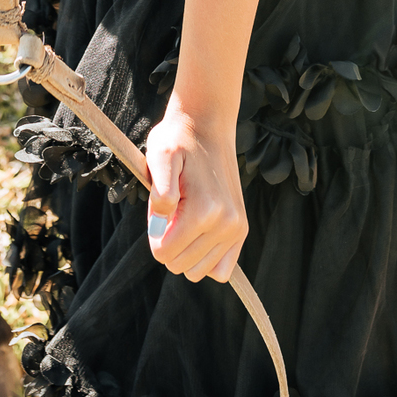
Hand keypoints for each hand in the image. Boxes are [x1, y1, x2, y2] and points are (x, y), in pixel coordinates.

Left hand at [145, 99, 247, 283]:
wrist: (208, 125)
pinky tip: (199, 234)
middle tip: (174, 208)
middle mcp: (226, 224)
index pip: (163, 253)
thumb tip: (161, 229)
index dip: (154, 233)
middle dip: (168, 242)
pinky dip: (206, 258)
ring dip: (186, 250)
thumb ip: (159, 194)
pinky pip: (221, 270)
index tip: (160, 208)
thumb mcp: (159, 156)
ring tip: (187, 215)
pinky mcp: (242, 230)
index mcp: (204, 210)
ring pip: (198, 271)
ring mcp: (237, 228)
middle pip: (179, 265)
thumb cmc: (178, 140)